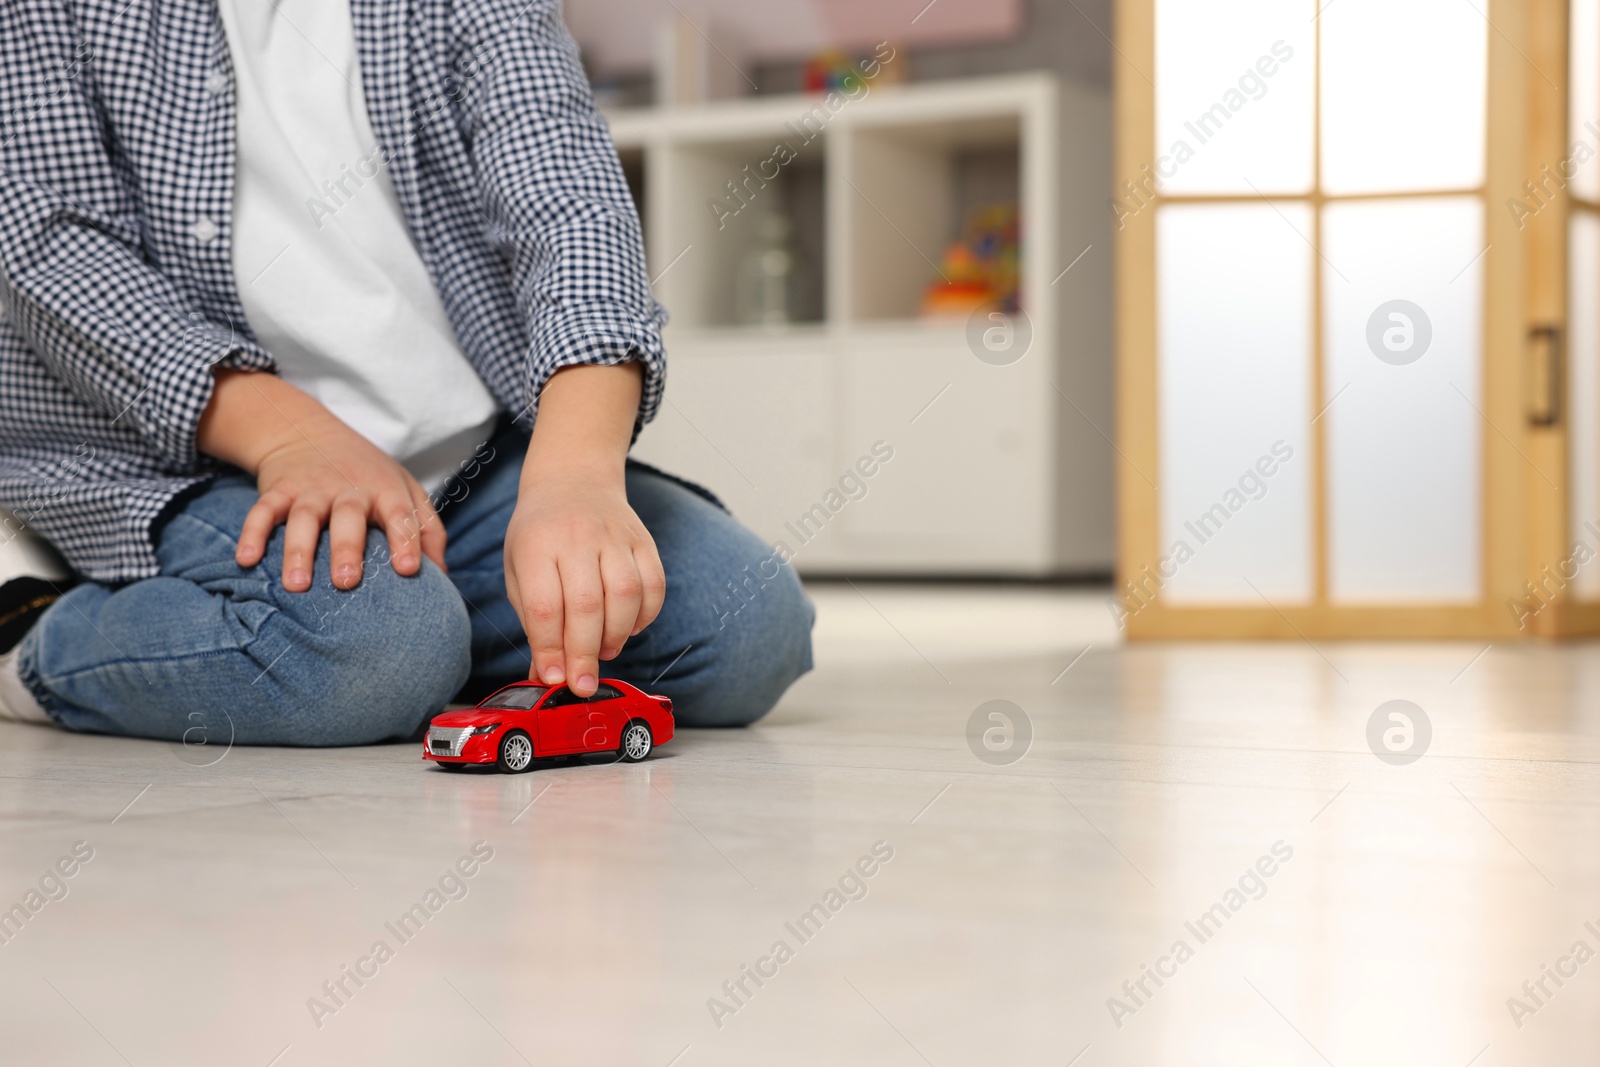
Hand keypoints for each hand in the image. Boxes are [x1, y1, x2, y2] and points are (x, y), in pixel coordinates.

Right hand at [198, 370, 445, 591]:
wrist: (310, 431)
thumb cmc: (369, 475)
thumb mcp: (406, 491)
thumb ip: (428, 531)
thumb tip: (443, 575)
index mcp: (386, 490)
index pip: (401, 514)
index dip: (406, 540)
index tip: (409, 570)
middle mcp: (349, 488)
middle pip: (348, 517)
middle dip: (346, 549)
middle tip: (345, 583)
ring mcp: (311, 487)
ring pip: (303, 516)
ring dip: (298, 550)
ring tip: (296, 585)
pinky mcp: (278, 489)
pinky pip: (261, 510)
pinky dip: (252, 533)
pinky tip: (246, 560)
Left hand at [503, 472, 664, 696]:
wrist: (574, 481)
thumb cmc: (540, 533)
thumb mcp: (519, 570)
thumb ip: (533, 621)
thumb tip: (546, 674)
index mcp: (537, 545)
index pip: (545, 606)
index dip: (551, 648)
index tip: (553, 677)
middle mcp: (578, 538)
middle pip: (587, 605)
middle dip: (585, 654)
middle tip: (582, 684)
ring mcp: (616, 537)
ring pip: (626, 596)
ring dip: (616, 635)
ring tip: (603, 650)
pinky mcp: (644, 541)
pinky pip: (654, 586)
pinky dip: (645, 616)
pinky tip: (628, 627)